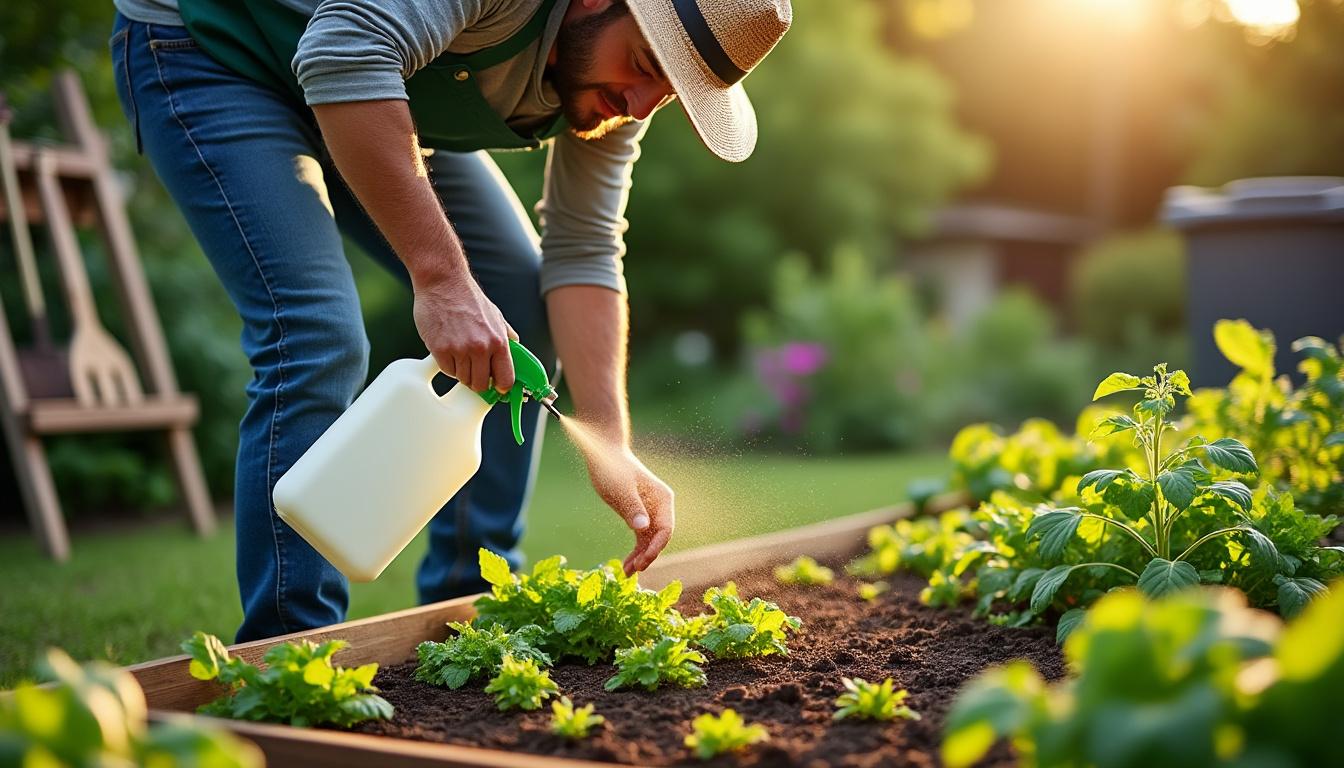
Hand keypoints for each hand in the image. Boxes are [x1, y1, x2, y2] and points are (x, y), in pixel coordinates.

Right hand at [412, 273, 516, 393]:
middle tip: (473, 371)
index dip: (501, 387)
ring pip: (463, 379)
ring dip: (461, 371)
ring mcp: (460, 350)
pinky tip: (447, 348)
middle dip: (478, 382)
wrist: (443, 282)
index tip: (497, 387)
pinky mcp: (440, 350)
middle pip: (481, 384)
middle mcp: (481, 348)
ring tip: (459, 352)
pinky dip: (448, 364)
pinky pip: (447, 370)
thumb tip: (516, 348)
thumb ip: (506, 335)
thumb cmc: (469, 297)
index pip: (506, 379)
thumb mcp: (496, 315)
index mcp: (499, 341)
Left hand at [583, 444, 674, 574]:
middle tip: (634, 570)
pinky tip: (627, 565)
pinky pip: (641, 538)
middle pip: (660, 537)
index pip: (666, 529)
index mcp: (663, 499)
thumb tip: (643, 527)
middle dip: (648, 555)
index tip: (644, 560)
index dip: (656, 547)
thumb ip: (632, 508)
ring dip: (641, 557)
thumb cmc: (612, 469)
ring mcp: (651, 512)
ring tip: (627, 573)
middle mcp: (661, 507)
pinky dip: (635, 551)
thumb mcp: (620, 489)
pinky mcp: (639, 515)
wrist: (603, 455)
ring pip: (650, 540)